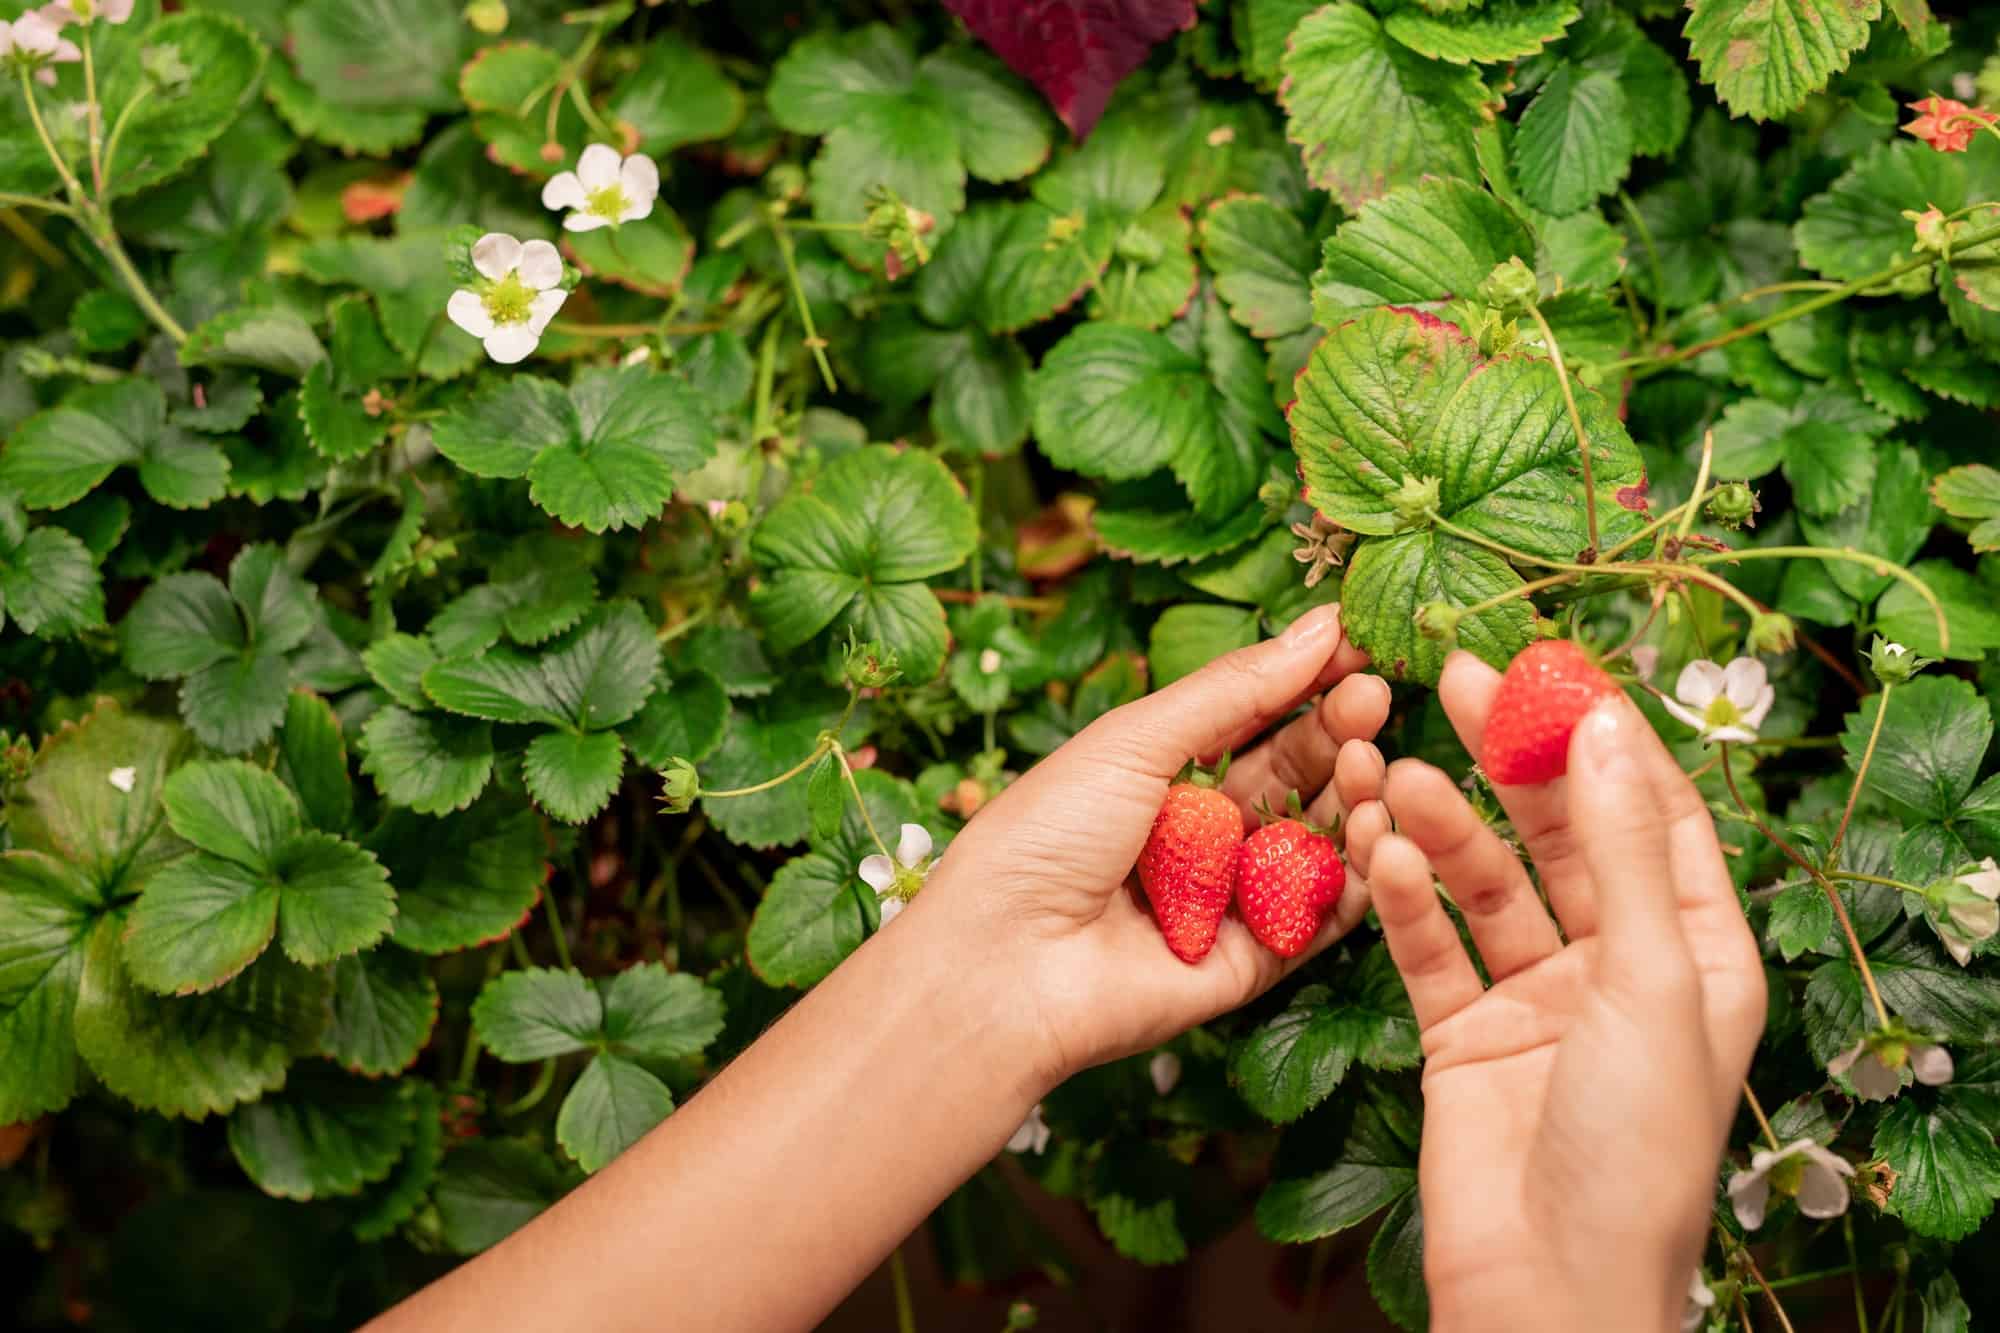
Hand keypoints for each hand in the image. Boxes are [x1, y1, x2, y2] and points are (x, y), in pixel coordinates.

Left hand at [916, 603, 1391, 1088]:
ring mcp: (1227, 897)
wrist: (1004, 966)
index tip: (1361, 644)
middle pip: (1289, 773)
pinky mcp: (1251, 962)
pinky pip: (1318, 916)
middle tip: (1378, 694)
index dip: (1307, 681)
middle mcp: (1197, 832)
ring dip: (1350, 794)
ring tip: (1372, 756)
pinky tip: (1375, 828)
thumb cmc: (1044, 837)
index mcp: (1157, 772)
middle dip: (1336, 731)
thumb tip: (1319, 626)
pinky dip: (1355, 875)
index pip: (1251, 716)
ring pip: (1313, 839)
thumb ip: (1234, 690)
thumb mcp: (1135, 740)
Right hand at [1344, 652, 1765, 1332]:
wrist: (1544, 1287)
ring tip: (1392, 775)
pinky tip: (1385, 857)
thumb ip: (1621, 850)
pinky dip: (1407, 900)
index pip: (1656, 812)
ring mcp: (1537, 998)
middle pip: (1563, 834)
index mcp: (1697, 952)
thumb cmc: (1631, 1147)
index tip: (1549, 664)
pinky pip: (1433, 946)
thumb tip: (1604, 725)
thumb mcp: (1647, 981)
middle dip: (1510, 761)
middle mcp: (1619, 965)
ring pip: (1488, 884)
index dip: (1605, 735)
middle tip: (1452, 682)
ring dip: (1445, 828)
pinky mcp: (1464, 1032)